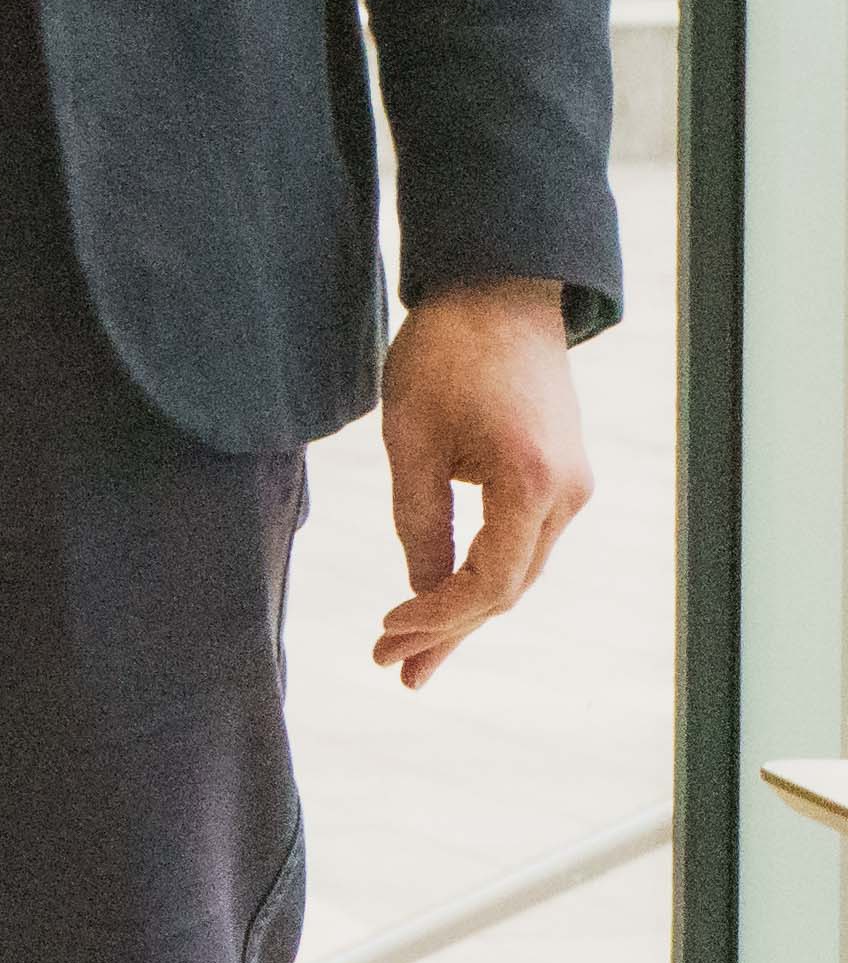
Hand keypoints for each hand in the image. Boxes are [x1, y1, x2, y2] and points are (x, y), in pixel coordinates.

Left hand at [374, 275, 592, 685]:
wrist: (501, 293)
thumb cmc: (446, 353)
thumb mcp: (409, 436)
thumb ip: (417, 519)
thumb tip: (419, 590)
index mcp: (533, 483)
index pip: (489, 582)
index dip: (437, 617)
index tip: (387, 636)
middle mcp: (569, 494)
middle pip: (508, 588)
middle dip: (448, 630)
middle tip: (393, 669)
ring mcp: (574, 488)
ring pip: (517, 571)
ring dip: (465, 611)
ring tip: (410, 653)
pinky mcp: (563, 479)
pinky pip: (522, 544)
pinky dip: (482, 574)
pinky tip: (444, 602)